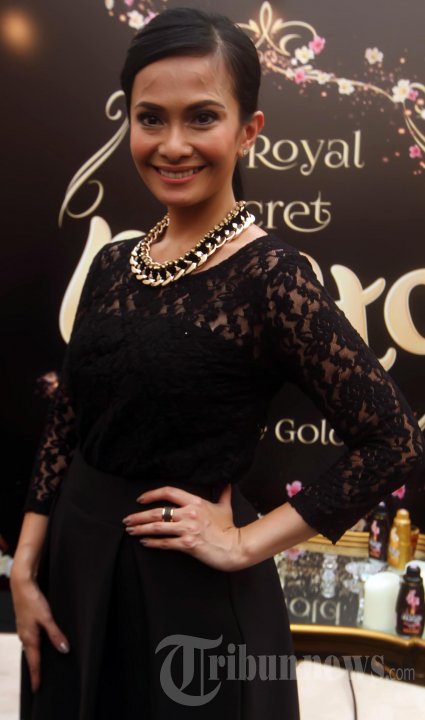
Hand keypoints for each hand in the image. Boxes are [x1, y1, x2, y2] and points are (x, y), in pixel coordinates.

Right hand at [10, 574, 69, 691]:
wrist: (21, 585)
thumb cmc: (33, 600)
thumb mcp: (47, 618)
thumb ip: (55, 634)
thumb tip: (64, 649)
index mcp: (29, 638)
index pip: (34, 662)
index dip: (36, 676)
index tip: (37, 688)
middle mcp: (24, 636)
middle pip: (30, 658)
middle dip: (34, 669)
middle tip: (38, 681)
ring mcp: (23, 629)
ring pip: (29, 648)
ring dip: (34, 658)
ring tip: (39, 666)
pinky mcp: (24, 622)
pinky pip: (29, 640)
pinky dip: (33, 647)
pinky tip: (38, 644)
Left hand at [122, 484, 246, 571]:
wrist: (235, 547)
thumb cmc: (229, 528)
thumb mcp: (225, 507)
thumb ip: (223, 493)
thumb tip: (227, 482)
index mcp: (195, 502)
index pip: (169, 492)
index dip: (152, 494)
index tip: (141, 499)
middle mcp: (189, 514)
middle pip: (158, 511)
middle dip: (139, 516)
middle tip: (127, 519)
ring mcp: (188, 529)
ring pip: (158, 527)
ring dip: (141, 529)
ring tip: (131, 530)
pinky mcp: (187, 544)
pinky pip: (165, 543)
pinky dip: (152, 543)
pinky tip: (144, 542)